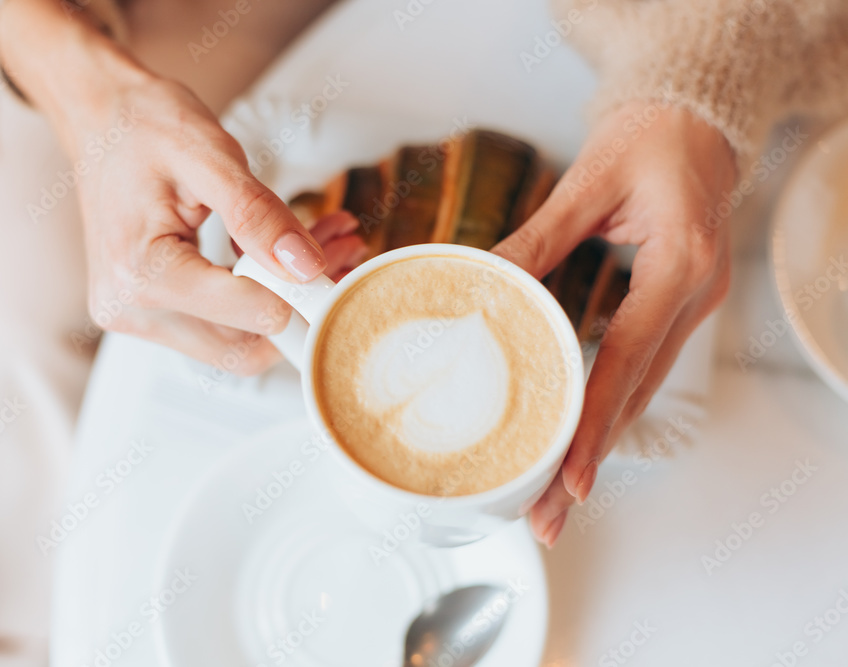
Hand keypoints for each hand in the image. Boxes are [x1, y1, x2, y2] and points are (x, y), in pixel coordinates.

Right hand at [0, 0, 365, 373]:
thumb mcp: (211, 155)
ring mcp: (137, 317)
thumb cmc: (141, 127)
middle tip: (337, 253)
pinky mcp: (150, 314)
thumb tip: (304, 266)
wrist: (100, 119)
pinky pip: (218, 325)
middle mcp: (130, 307)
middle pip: (243, 346)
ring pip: (236, 341)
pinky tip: (284, 256)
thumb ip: (259, 215)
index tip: (337, 260)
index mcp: (141, 271)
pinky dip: (259, 296)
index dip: (302, 294)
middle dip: (300, 306)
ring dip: (285, 302)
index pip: (246, 314)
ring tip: (320, 244)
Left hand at [492, 101, 735, 545]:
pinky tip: (580, 438)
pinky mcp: (677, 305)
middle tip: (549, 518)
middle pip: (638, 394)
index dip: (596, 424)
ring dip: (600, 443)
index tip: (571, 481)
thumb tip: (483, 280)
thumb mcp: (588, 179)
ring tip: (556, 497)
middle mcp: (695, 295)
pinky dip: (610, 407)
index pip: (629, 359)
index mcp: (680, 264)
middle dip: (592, 459)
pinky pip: (643, 367)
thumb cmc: (650, 138)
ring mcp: (692, 305)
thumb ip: (537, 235)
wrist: (697, 118)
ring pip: (643, 390)